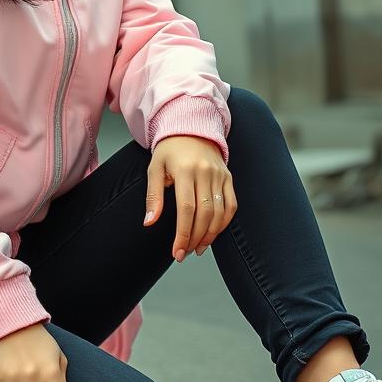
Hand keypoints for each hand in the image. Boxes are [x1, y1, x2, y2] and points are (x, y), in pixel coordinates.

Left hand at [142, 135, 235, 261]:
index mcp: (185, 169)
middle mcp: (206, 172)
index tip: (177, 251)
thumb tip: (149, 222)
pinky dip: (224, 223)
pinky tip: (212, 234)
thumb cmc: (169, 151)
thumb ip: (153, 196)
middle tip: (185, 253)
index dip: (183, 234)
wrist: (191, 128)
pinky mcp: (228, 178)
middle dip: (195, 238)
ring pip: (219, 213)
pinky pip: (231, 205)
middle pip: (204, 214)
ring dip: (210, 235)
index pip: (186, 209)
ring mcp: (220, 175)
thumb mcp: (154, 168)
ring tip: (197, 248)